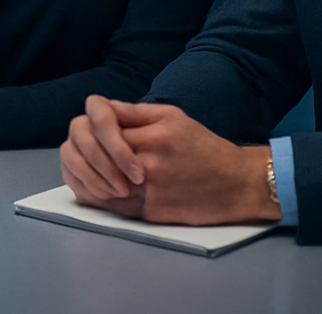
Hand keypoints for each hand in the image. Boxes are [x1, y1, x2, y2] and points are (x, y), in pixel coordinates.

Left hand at [60, 95, 280, 224]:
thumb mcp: (173, 116)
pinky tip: (96, 189)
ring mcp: (147, 191)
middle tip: (84, 151)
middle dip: (84, 152)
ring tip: (86, 169)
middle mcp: (147, 163)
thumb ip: (134, 111)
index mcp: (151, 134)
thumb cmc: (205, 147)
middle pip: (93, 154)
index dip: (92, 127)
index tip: (96, 130)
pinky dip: (96, 197)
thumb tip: (101, 108)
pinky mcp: (150, 213)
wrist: (237, 184)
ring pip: (95, 182)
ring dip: (85, 175)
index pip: (99, 124)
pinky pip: (110, 206)